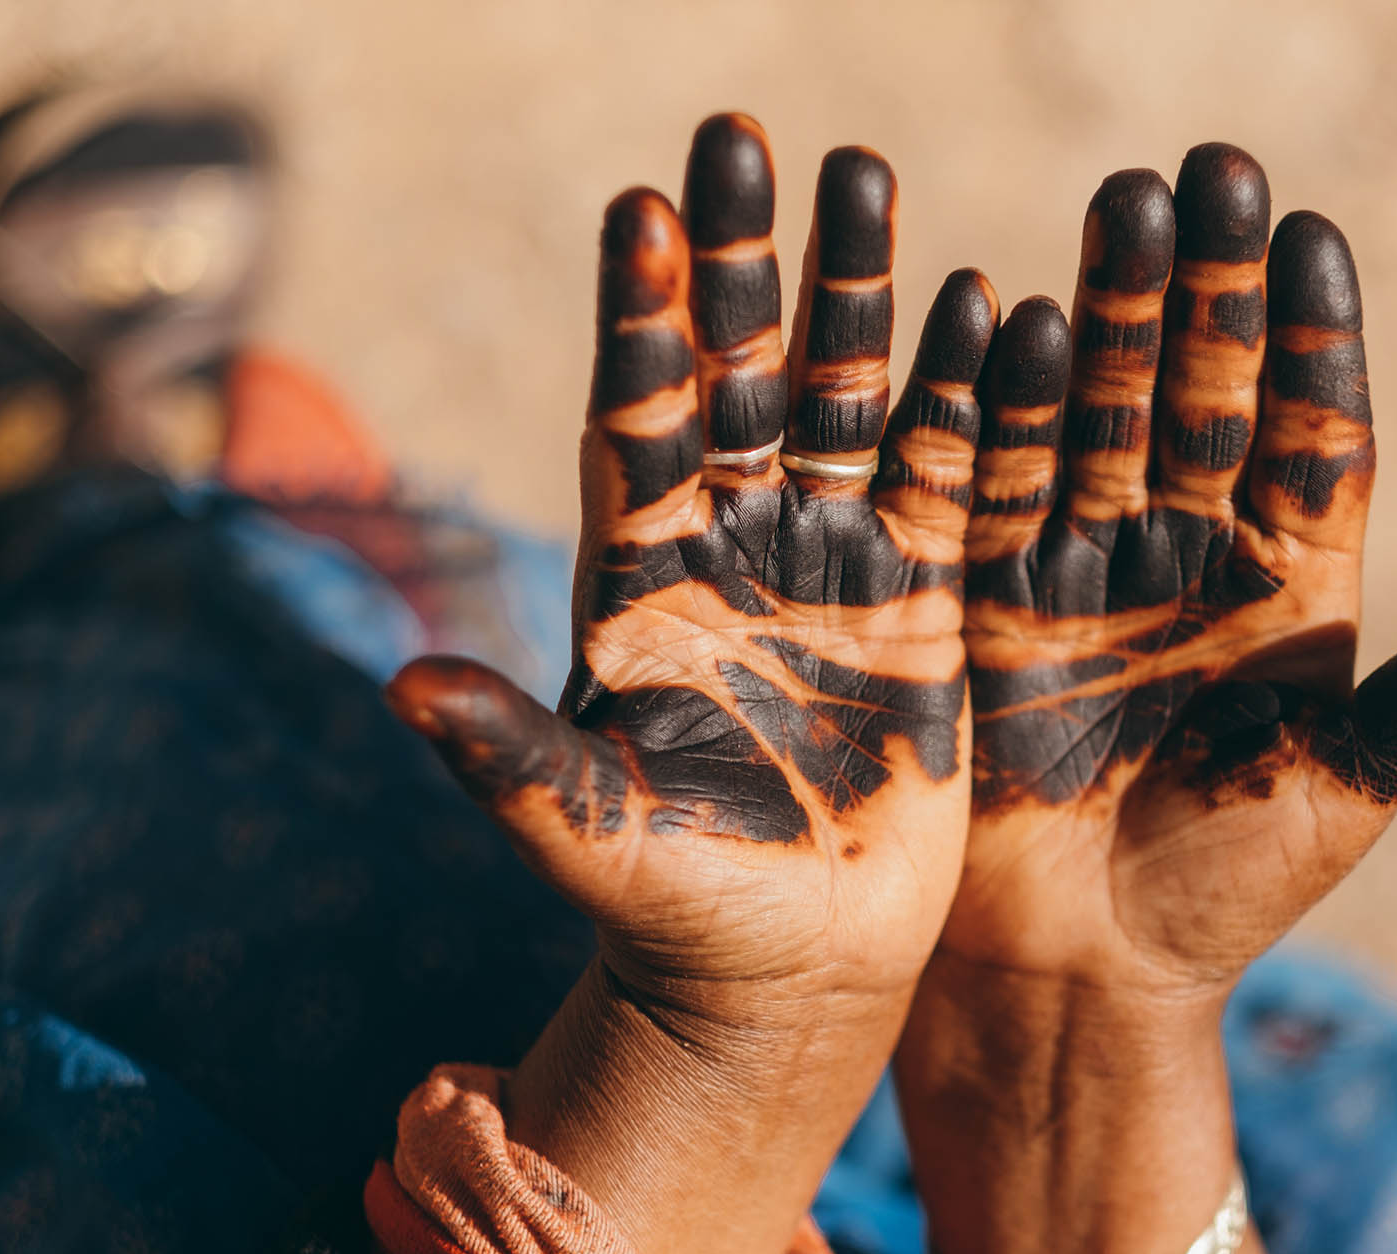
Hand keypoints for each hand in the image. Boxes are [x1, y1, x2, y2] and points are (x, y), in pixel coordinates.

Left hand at [387, 115, 997, 1253]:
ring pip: (840, 404)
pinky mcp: (916, 603)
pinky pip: (943, 481)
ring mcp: (827, 570)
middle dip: (742, 265)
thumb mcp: (597, 839)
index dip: (641, 323)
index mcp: (644, 590)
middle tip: (747, 142)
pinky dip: (968, 402)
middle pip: (735, 380)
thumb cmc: (681, 916)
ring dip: (854, 300)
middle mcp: (731, 556)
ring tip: (866, 176)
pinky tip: (992, 309)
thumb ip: (518, 764)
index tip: (644, 211)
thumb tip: (404, 689)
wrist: (793, 968)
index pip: (636, 427)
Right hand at [894, 147, 1396, 1253]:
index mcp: (1289, 590)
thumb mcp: (1340, 795)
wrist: (1078, 967)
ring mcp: (1082, 569)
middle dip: (1205, 292)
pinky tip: (1008, 309)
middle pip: (1200, 399)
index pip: (1307, 437)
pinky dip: (997, 404)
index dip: (1311, 340)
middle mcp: (1186, 560)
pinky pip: (994, 483)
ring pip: (1101, 417)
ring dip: (1112, 316)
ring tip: (1122, 205)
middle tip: (1208, 177)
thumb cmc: (1223, 894)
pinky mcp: (988, 598)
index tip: (1310, 238)